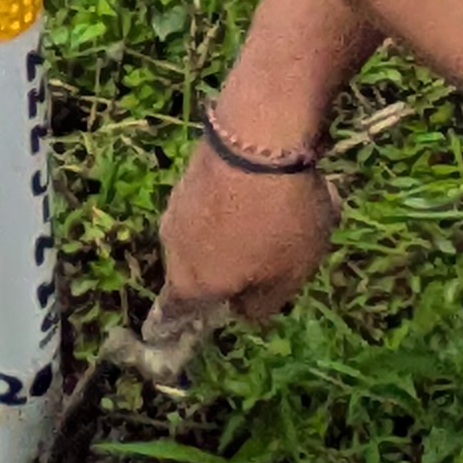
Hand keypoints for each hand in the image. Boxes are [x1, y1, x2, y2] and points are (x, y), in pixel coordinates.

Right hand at [157, 139, 336, 328]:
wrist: (259, 135)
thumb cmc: (277, 220)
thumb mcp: (289, 277)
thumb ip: (263, 305)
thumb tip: (242, 310)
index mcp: (192, 283)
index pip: (175, 315)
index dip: (183, 323)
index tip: (179, 326)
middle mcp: (174, 246)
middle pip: (199, 269)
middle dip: (231, 267)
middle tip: (276, 255)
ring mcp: (178, 205)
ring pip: (209, 231)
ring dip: (241, 229)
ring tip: (289, 212)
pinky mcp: (191, 172)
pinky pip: (219, 199)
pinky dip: (242, 198)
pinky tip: (278, 182)